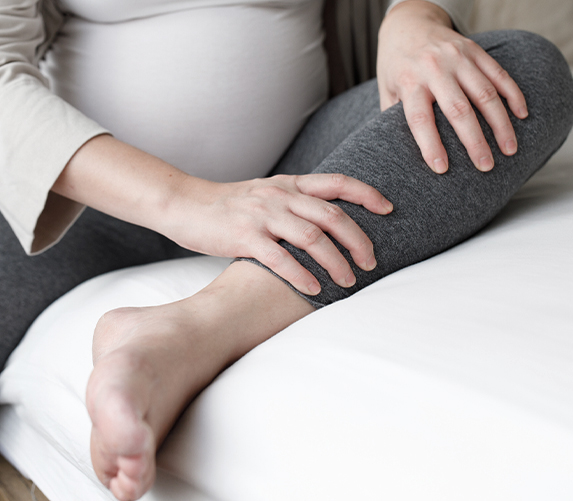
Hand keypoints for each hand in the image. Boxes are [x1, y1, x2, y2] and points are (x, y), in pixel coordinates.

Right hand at [161, 174, 392, 294]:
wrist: (184, 205)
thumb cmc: (227, 206)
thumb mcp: (265, 193)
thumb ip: (293, 202)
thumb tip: (327, 222)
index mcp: (289, 183)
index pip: (337, 182)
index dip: (367, 194)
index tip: (388, 209)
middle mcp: (280, 196)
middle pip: (333, 215)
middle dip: (359, 240)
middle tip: (371, 262)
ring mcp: (263, 216)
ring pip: (313, 238)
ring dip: (336, 263)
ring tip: (348, 281)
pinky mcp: (244, 237)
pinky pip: (281, 259)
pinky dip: (301, 276)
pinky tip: (314, 290)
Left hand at [377, 0, 527, 173]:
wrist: (408, 23)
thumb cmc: (396, 65)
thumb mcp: (386, 89)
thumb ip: (393, 117)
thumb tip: (401, 151)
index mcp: (409, 81)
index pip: (420, 119)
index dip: (430, 145)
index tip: (441, 169)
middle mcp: (434, 68)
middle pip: (458, 109)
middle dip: (474, 141)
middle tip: (486, 166)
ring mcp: (457, 58)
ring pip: (485, 93)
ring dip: (500, 124)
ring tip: (509, 149)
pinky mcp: (474, 50)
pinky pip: (499, 74)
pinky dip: (513, 94)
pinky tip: (522, 115)